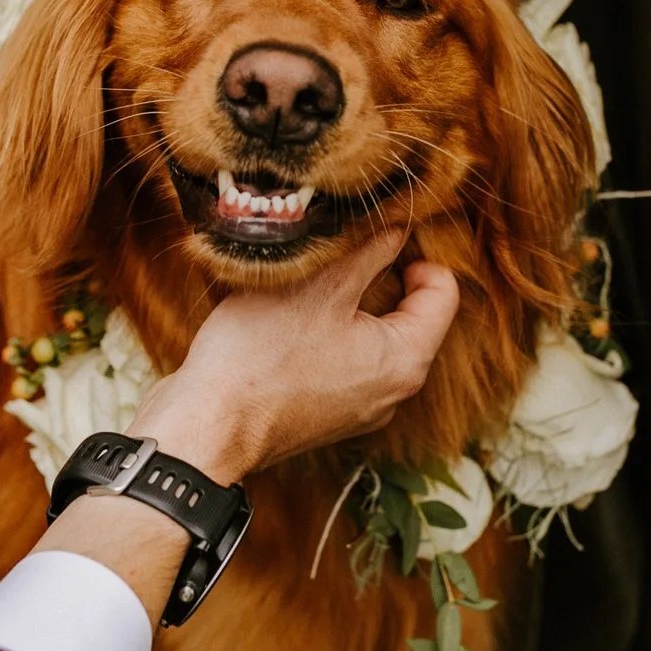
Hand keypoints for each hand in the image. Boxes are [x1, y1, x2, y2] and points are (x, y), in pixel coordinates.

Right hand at [132, 229, 461, 480]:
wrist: (206, 425)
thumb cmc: (262, 353)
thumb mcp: (322, 284)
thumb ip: (371, 251)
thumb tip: (401, 225)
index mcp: (406, 360)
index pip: (444, 292)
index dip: (415, 254)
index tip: (375, 237)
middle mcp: (393, 392)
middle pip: (410, 315)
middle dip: (380, 277)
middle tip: (337, 254)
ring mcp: (359, 408)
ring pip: (372, 336)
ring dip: (348, 304)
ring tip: (307, 286)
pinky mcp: (325, 413)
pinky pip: (344, 360)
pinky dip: (326, 333)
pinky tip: (288, 322)